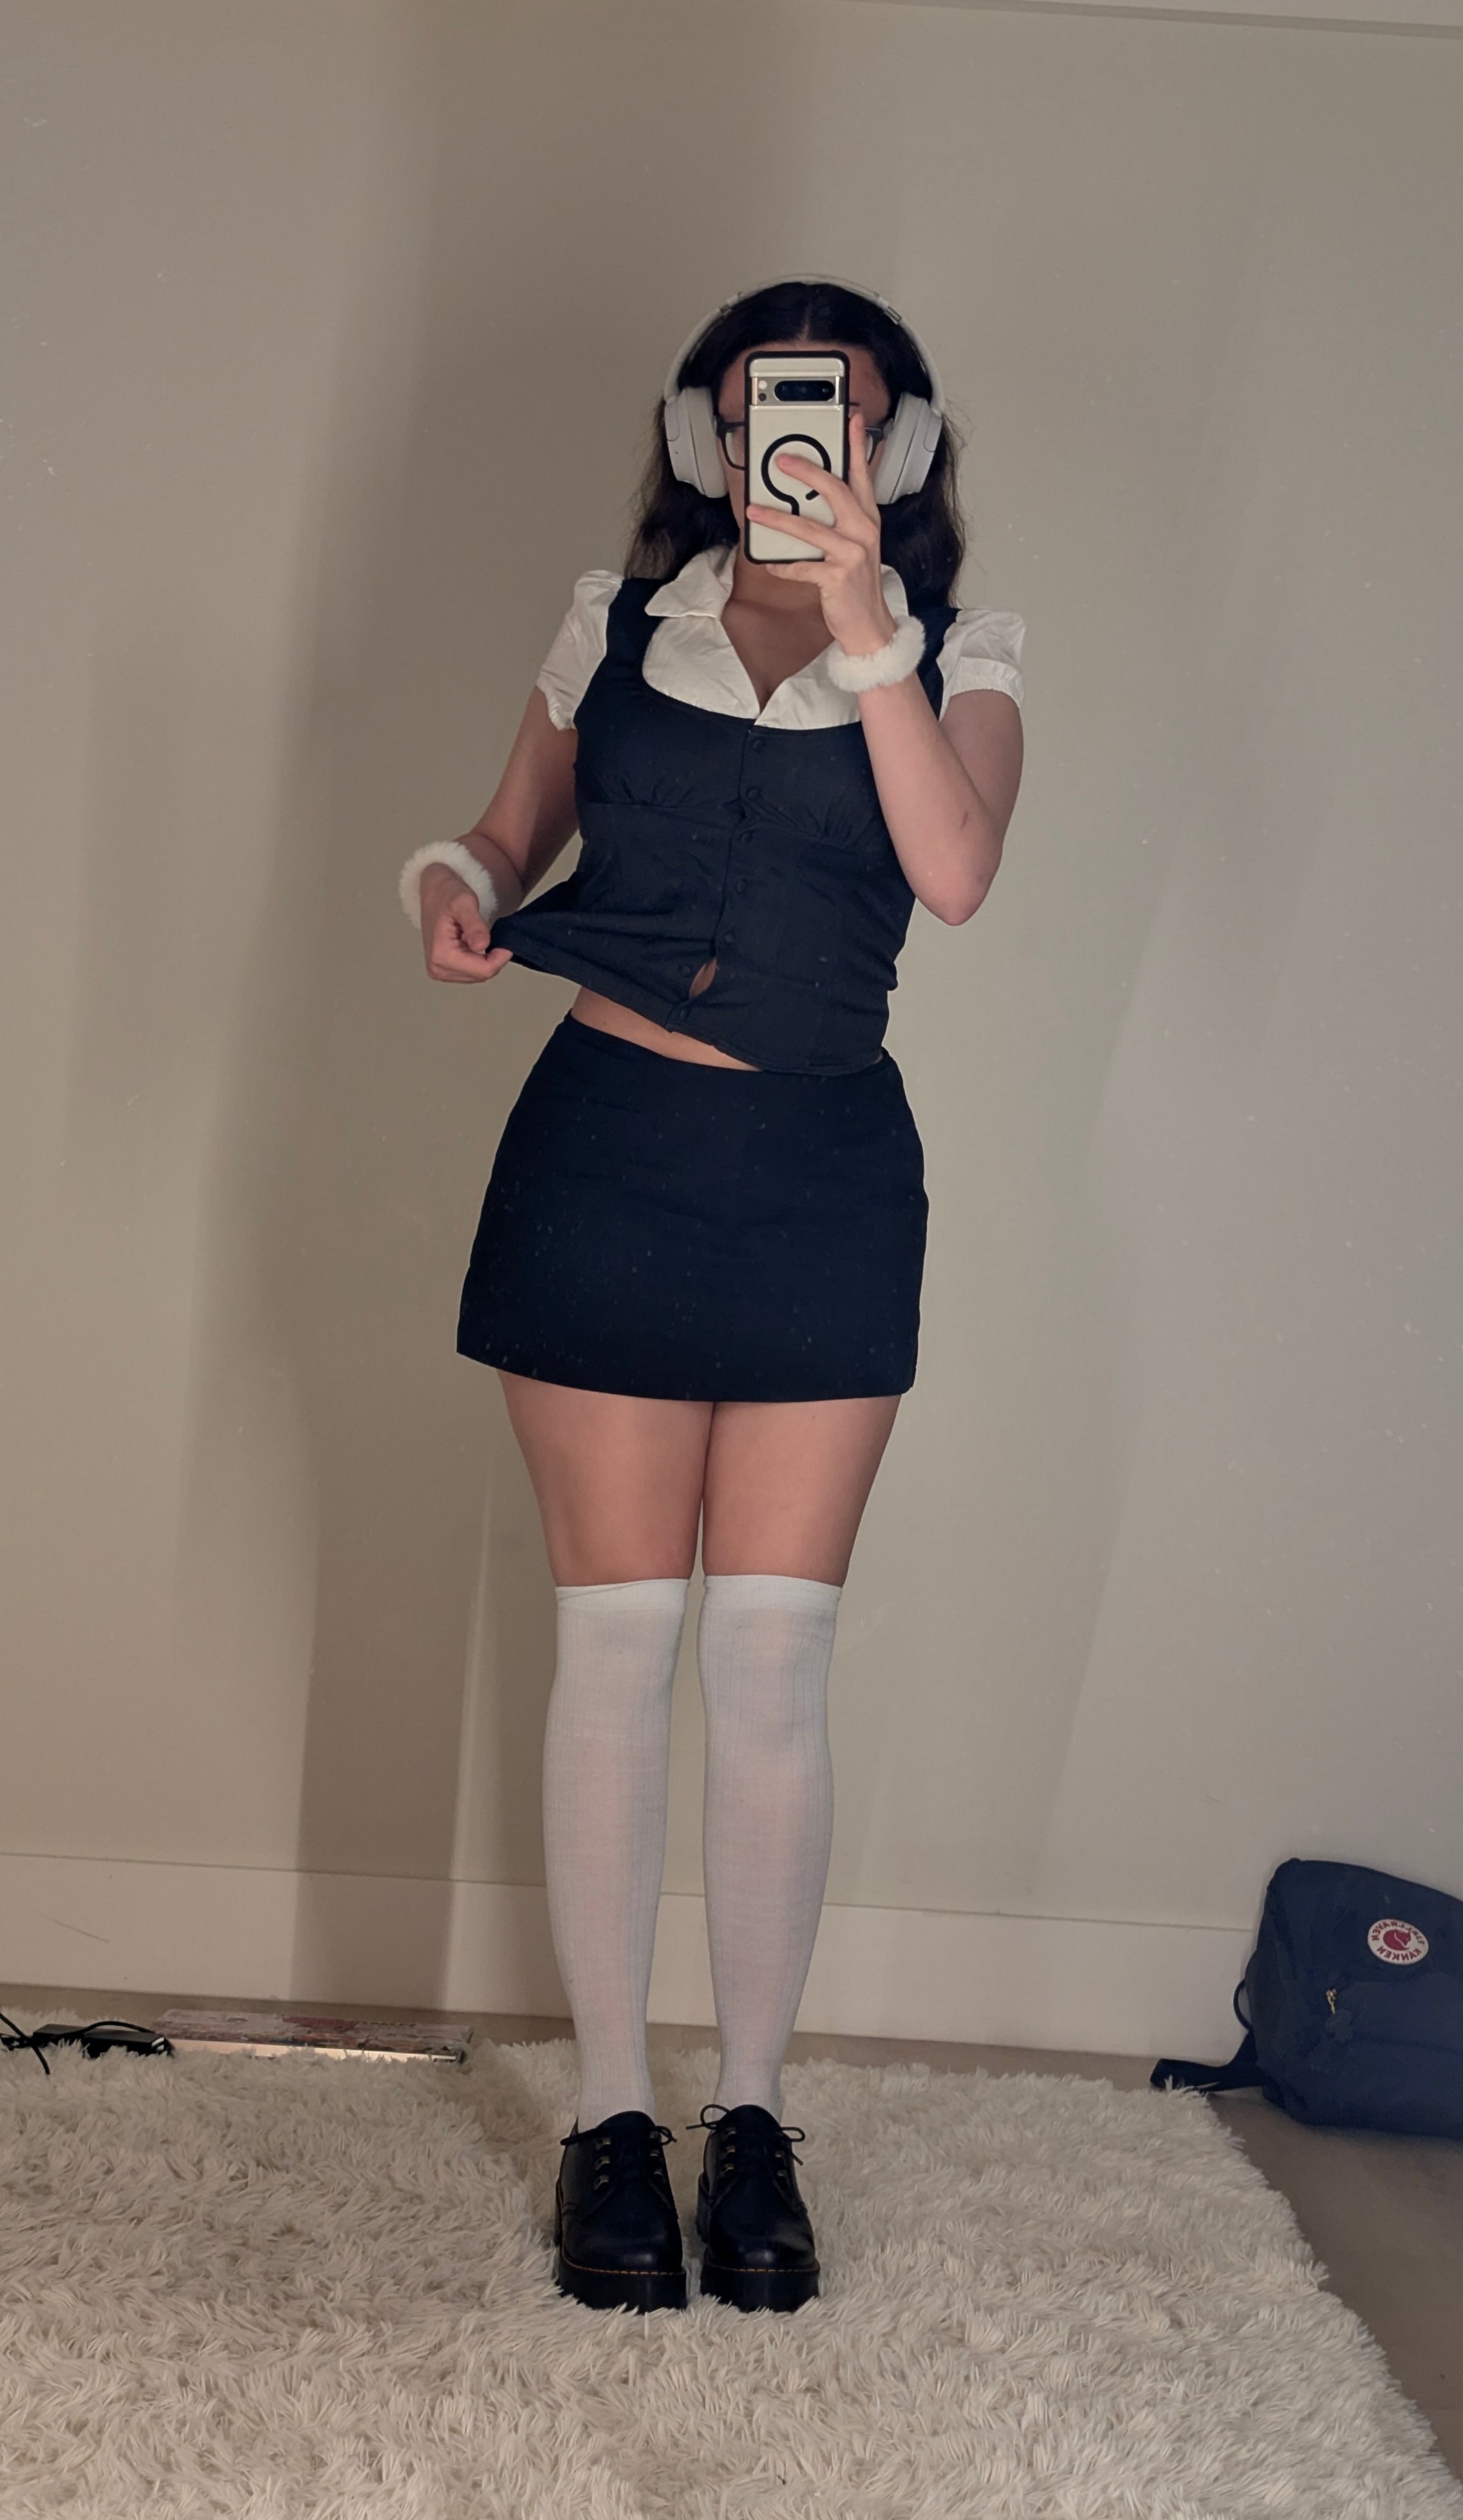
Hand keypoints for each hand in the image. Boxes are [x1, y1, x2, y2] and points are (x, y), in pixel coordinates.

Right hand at [419, 862, 511, 983]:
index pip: (483, 970)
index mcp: (441, 955)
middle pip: (481, 975)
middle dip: (493, 958)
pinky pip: (471, 973)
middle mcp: (437, 968)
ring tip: (478, 936)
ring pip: (478, 976)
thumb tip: (482, 946)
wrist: (435, 892)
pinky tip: (473, 943)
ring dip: (486, 959)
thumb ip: (474, 925)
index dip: (501, 958)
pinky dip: (478, 960)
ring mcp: (439, 972)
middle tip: (492, 934)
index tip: (507, 941)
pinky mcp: (443, 971)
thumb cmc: (447, 893)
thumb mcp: (464, 902)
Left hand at [745, 410, 897, 658]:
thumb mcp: (853, 545)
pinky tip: (769, 563)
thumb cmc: (856, 583)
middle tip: (781, 461)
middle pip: (835, 490)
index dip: (856, 446)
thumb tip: (804, 499)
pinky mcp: (838, 578)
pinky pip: (802, 567)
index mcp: (867, 519)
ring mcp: (852, 554)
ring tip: (754, 511)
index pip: (862, 475)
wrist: (868, 625)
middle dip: (806, 471)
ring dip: (778, 518)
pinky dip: (782, 566)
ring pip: (810, 528)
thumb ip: (837, 519)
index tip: (852, 419)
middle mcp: (863, 531)